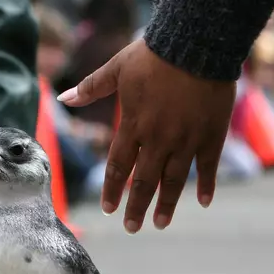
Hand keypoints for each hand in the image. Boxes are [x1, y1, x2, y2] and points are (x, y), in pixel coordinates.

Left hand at [58, 39, 236, 232]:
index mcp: (134, 125)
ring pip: (174, 181)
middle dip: (137, 207)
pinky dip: (207, 186)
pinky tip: (203, 203)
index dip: (113, 189)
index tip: (109, 208)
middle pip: (145, 181)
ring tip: (160, 224)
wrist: (195, 45)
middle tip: (131, 227)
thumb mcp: (117, 68)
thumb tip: (63, 97)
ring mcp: (186, 141)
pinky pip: (208, 167)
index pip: (119, 166)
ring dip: (166, 205)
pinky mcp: (210, 137)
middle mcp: (159, 139)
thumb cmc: (154, 55)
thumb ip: (92, 87)